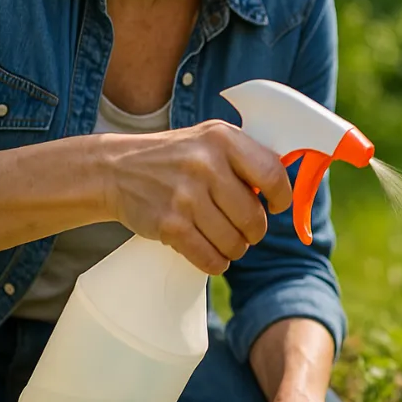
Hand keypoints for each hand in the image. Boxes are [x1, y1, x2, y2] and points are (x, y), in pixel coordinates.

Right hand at [99, 119, 293, 274]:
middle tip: (244, 229)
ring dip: (234, 248)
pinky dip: (216, 262)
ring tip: (224, 238)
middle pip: (254, 218)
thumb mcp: (211, 141)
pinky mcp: (169, 224)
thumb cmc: (176, 158)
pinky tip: (211, 253)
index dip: (282, 198)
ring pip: (234, 243)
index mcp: (223, 139)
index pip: (273, 174)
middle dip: (254, 231)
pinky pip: (210, 258)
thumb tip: (285, 190)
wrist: (117, 169)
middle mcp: (206, 164)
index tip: (275, 206)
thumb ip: (246, 158)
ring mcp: (186, 196)